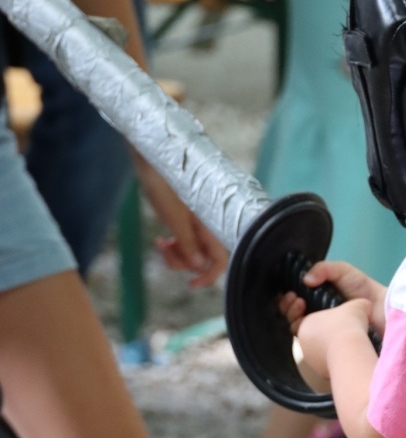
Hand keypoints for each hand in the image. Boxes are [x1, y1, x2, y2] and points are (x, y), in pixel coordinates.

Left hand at [135, 161, 227, 287]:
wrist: (153, 153)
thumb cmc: (163, 180)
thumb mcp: (173, 217)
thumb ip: (188, 243)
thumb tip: (199, 267)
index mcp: (211, 225)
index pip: (221, 261)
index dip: (208, 276)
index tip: (190, 284)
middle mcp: (209, 225)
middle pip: (204, 259)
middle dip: (184, 262)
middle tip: (165, 251)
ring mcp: (198, 221)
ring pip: (193, 251)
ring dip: (176, 254)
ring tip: (161, 244)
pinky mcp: (188, 217)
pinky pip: (186, 240)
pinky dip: (174, 244)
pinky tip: (162, 239)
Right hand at [296, 261, 387, 334]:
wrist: (382, 309)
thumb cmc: (364, 288)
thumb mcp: (342, 271)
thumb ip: (323, 269)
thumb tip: (305, 281)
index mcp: (318, 298)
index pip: (295, 300)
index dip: (288, 297)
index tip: (290, 293)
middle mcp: (317, 314)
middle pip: (293, 314)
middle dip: (288, 307)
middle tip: (294, 300)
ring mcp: (322, 330)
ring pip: (298, 328)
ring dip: (293, 316)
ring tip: (300, 306)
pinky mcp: (328, 342)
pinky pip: (309, 340)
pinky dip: (303, 331)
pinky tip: (307, 322)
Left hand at [296, 300, 372, 378]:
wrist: (350, 351)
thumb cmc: (348, 325)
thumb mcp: (356, 306)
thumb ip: (358, 304)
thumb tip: (366, 305)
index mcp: (305, 325)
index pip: (306, 321)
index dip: (320, 319)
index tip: (334, 319)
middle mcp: (304, 344)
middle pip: (314, 337)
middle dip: (326, 335)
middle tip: (341, 331)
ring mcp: (311, 360)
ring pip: (320, 352)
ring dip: (331, 349)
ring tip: (347, 345)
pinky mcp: (321, 373)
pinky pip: (328, 365)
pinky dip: (336, 361)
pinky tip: (348, 356)